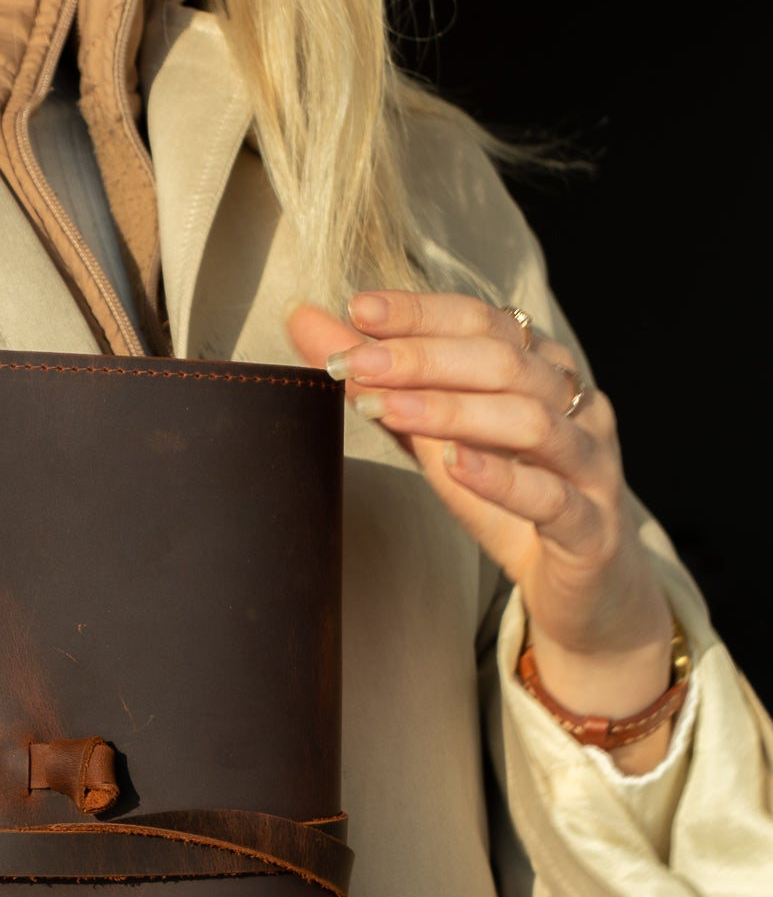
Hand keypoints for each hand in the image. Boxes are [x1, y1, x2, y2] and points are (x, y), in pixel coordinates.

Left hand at [288, 291, 673, 769]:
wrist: (578, 586)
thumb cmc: (506, 495)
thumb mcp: (433, 434)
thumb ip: (379, 380)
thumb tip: (304, 323)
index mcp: (542, 370)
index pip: (483, 320)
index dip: (421, 312)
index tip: (359, 309)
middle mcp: (575, 407)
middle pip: (504, 362)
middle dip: (422, 358)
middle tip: (356, 361)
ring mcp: (591, 467)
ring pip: (531, 422)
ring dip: (451, 410)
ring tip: (386, 408)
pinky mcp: (592, 530)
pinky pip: (553, 498)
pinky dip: (503, 478)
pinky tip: (455, 464)